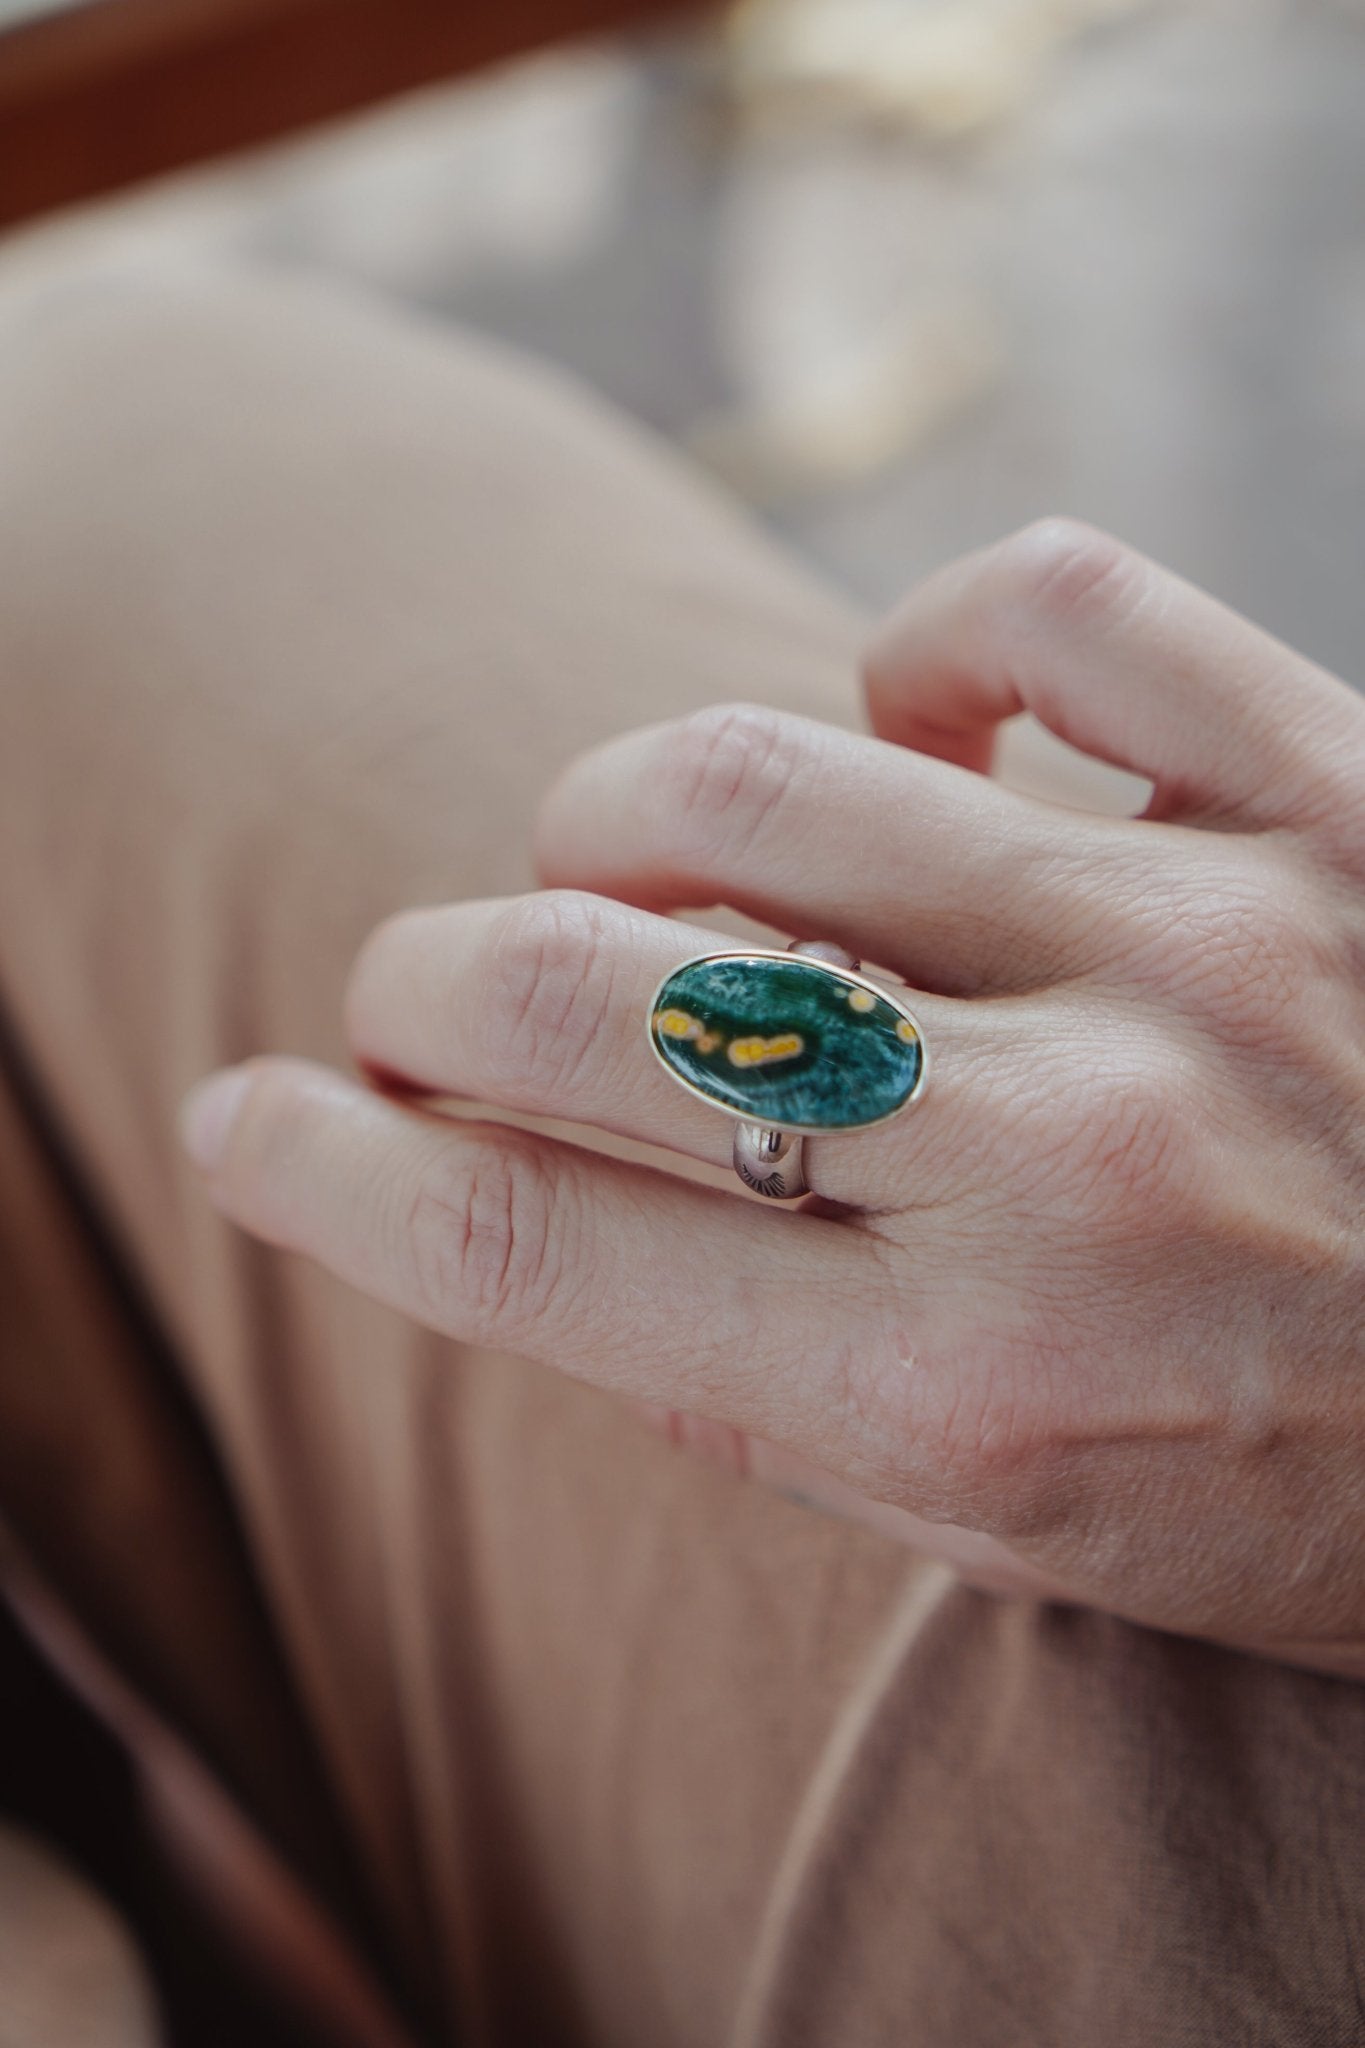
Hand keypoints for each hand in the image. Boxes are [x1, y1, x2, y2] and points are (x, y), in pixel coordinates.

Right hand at [180, 521, 1364, 1677]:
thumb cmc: (1316, 1496)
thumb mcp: (1022, 1533)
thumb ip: (770, 1405)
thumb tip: (551, 1241)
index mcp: (964, 1387)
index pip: (521, 1249)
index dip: (323, 1173)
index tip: (246, 1124)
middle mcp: (1062, 1155)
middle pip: (584, 987)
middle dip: (420, 984)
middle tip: (422, 1003)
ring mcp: (1205, 947)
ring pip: (754, 776)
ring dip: (612, 816)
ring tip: (629, 875)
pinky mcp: (1337, 795)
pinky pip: (1046, 611)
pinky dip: (917, 654)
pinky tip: (903, 745)